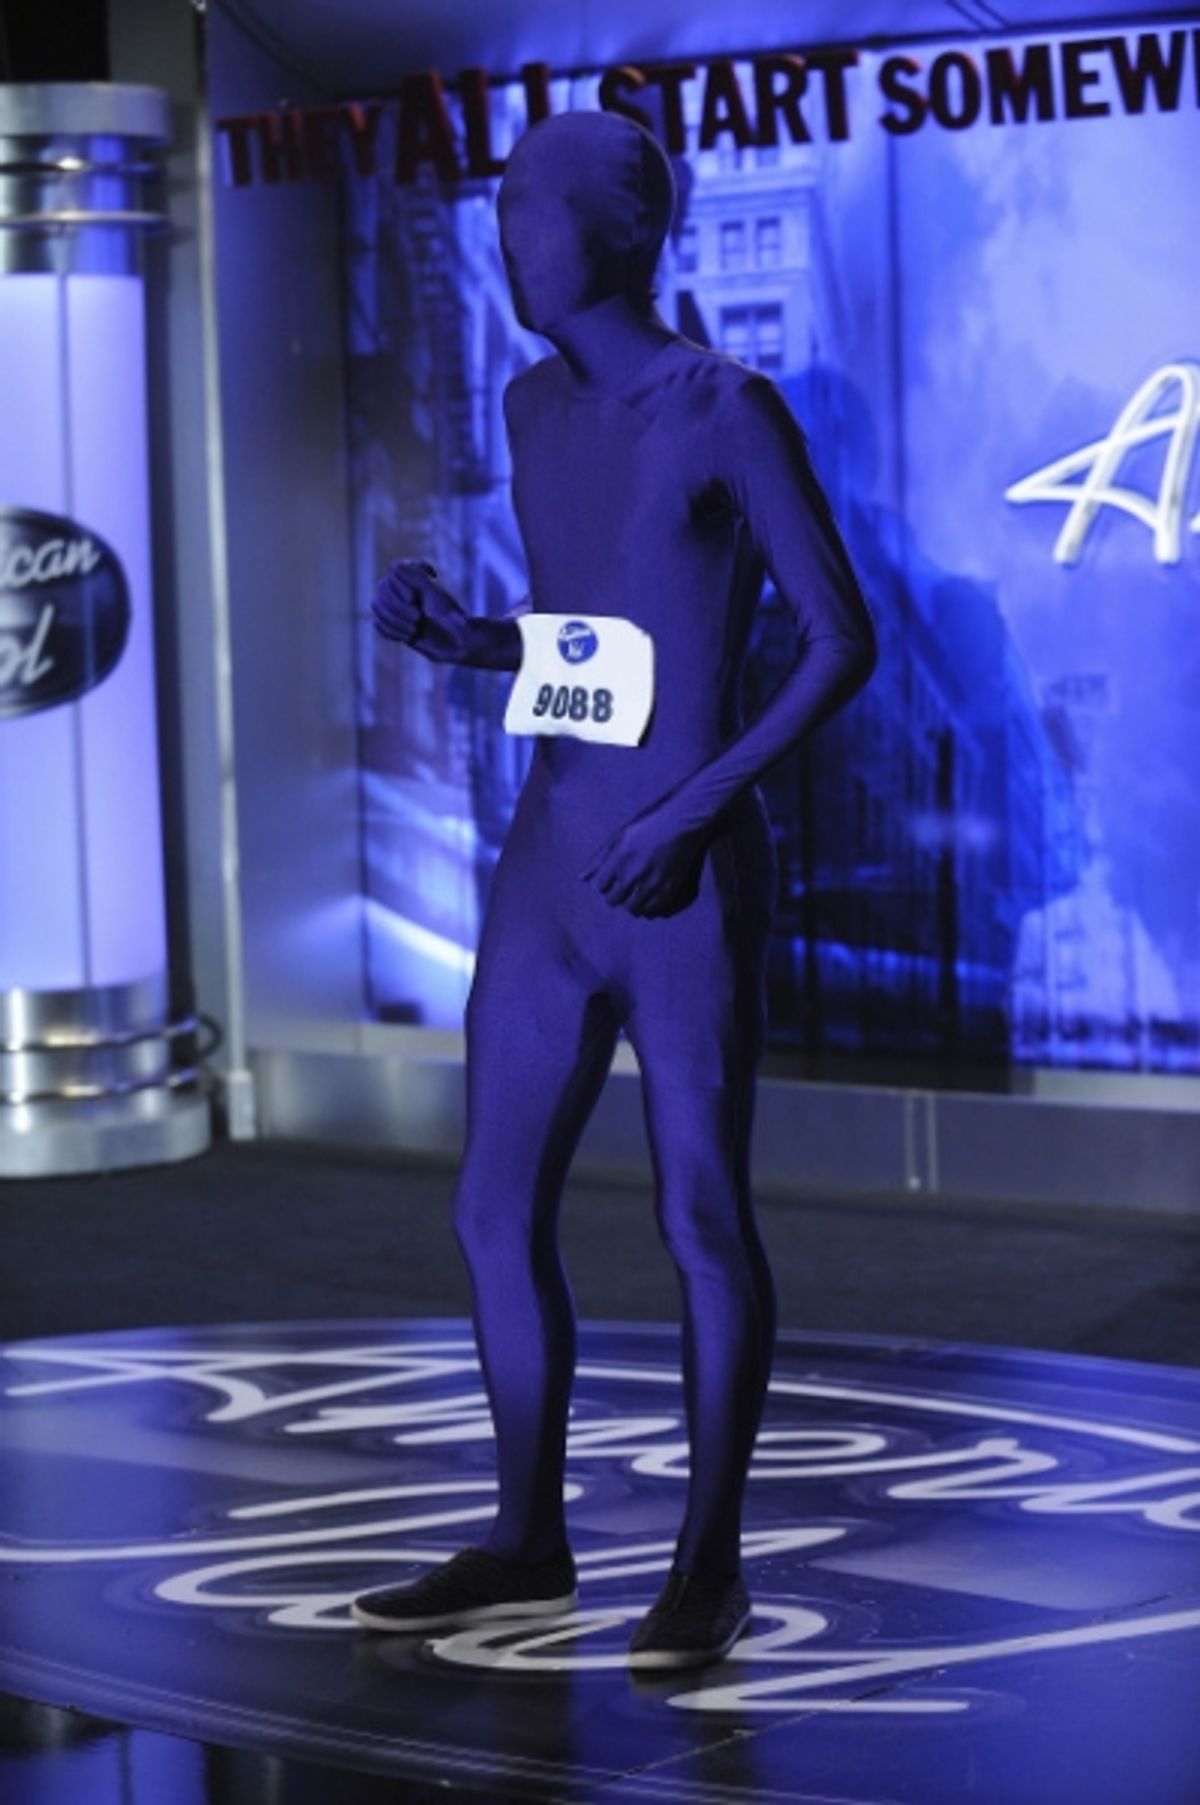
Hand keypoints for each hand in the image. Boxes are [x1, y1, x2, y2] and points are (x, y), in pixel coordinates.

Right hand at [371, 558, 471, 663]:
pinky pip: (378, 624)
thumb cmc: (452, 618)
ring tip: (414, 629)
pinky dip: (391, 632)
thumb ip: (418, 579)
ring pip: (376, 606)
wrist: (457, 642)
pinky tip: (408, 636)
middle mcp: (404, 587)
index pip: (395, 570)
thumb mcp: (437, 597)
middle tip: (418, 618)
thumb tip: (396, 567)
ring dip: (395, 621)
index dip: (400, 586)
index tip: (415, 598)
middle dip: (398, 607)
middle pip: (382, 588)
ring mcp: (395, 605)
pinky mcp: (393, 623)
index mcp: (417, 575)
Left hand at [580, 800, 710, 917]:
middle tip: (622, 888)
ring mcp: (651, 883)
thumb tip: (581, 878)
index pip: (600, 886)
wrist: (683, 820)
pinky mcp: (669, 888)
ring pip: (632, 909)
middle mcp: (632, 874)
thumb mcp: (620, 834)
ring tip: (635, 894)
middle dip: (615, 895)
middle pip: (614, 900)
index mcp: (618, 859)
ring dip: (630, 903)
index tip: (610, 880)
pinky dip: (648, 908)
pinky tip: (648, 900)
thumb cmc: (649, 822)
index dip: (604, 884)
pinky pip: (653, 910)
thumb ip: (599, 858)